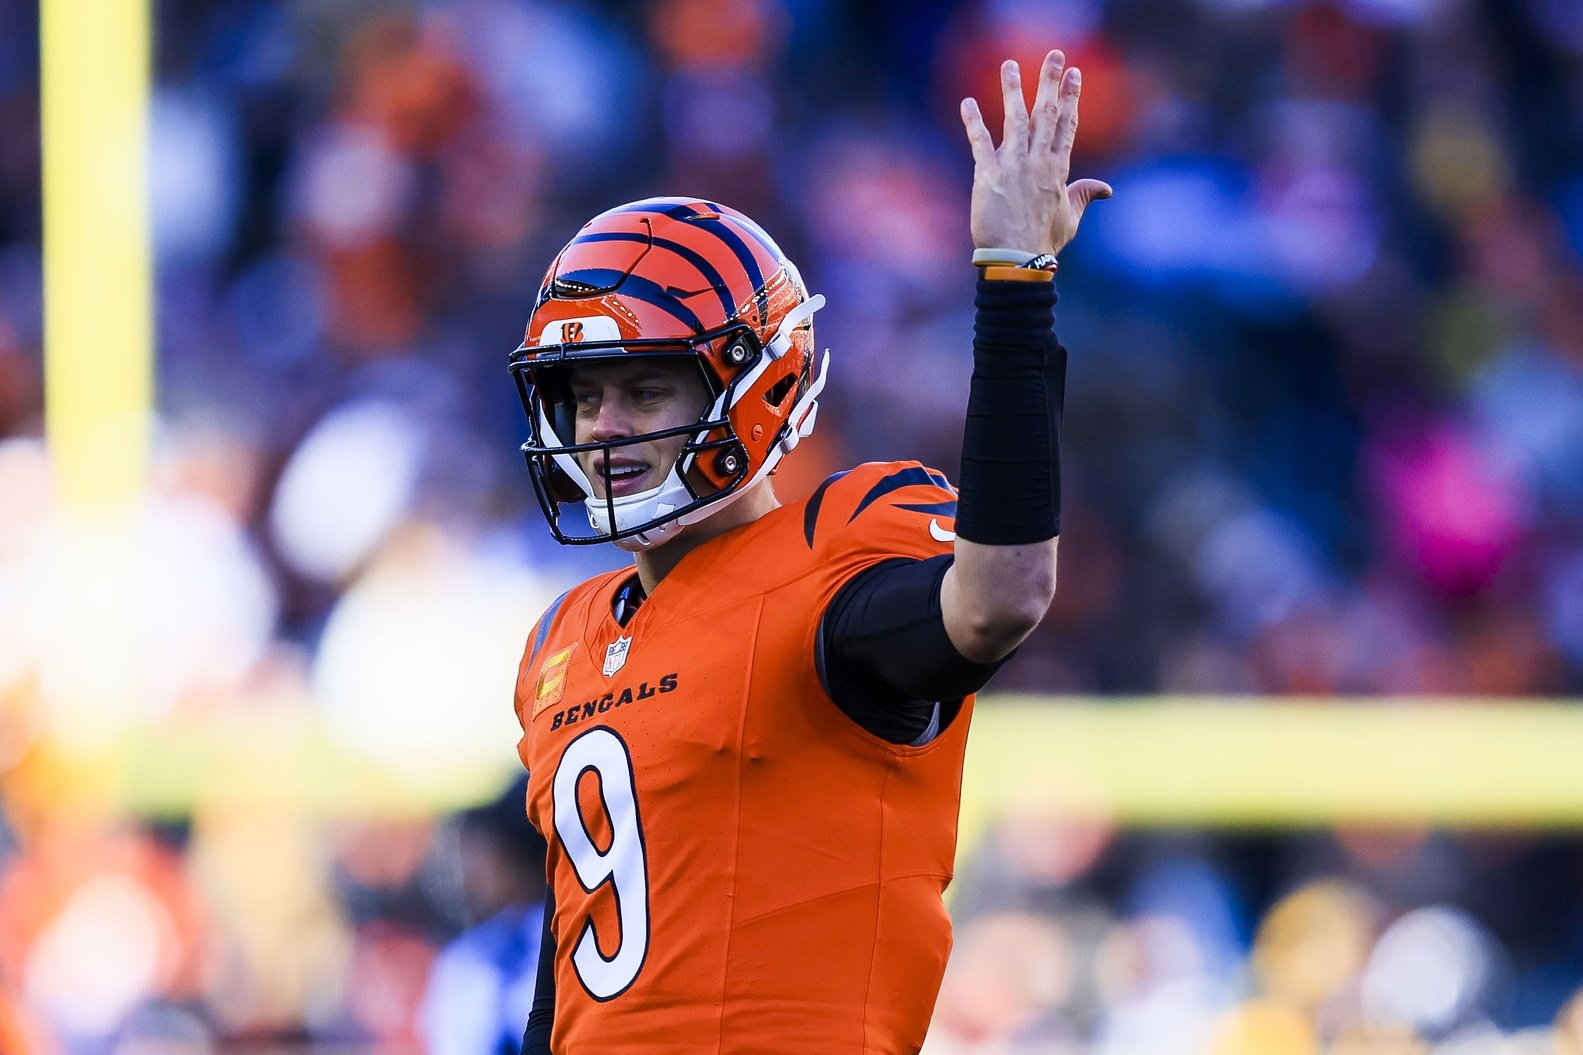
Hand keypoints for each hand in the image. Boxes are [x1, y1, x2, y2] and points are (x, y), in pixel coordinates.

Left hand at [960, 51, 1112, 257]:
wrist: (1017, 259)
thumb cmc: (1044, 242)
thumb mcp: (1071, 218)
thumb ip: (1084, 196)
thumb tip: (1106, 189)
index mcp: (1058, 170)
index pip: (1067, 125)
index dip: (1071, 97)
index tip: (1074, 74)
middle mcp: (1037, 161)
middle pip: (1046, 113)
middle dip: (1050, 81)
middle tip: (1054, 54)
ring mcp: (1013, 166)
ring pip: (1015, 119)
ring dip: (1012, 90)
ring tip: (1009, 64)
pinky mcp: (987, 174)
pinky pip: (979, 142)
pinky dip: (973, 121)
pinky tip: (967, 102)